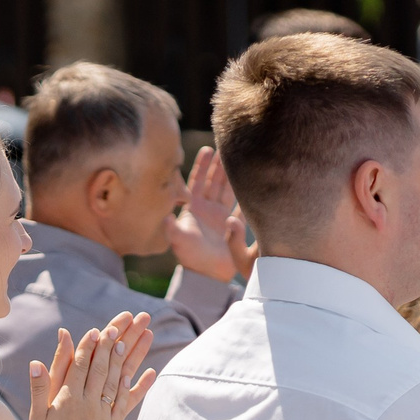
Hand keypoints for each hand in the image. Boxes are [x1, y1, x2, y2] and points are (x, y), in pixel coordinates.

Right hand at [26, 311, 157, 419]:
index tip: (99, 329)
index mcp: (68, 400)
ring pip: (119, 381)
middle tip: (127, 322)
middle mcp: (88, 405)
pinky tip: (150, 372)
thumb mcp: (36, 417)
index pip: (81, 366)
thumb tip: (35, 362)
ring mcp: (102, 416)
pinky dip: (139, 387)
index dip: (90, 346)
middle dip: (115, 343)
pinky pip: (127, 403)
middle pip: (104, 368)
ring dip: (131, 357)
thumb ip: (39, 388)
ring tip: (143, 336)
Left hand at [167, 148, 252, 280]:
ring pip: (228, 189)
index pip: (196, 181)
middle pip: (214, 181)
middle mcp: (206, 209)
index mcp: (193, 208)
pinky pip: (241, 205)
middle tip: (227, 145)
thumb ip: (171, 228)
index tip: (208, 148)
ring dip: (233, 175)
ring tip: (241, 157)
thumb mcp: (178, 241)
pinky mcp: (232, 224)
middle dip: (219, 164)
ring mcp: (219, 215)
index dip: (202, 165)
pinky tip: (254, 183)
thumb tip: (164, 215)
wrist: (207, 274)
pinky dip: (247, 195)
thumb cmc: (190, 257)